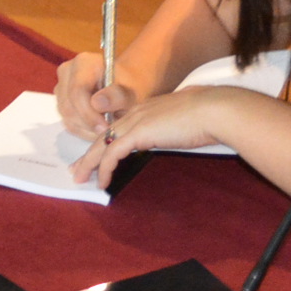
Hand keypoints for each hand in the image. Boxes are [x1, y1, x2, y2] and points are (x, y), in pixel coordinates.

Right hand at [53, 50, 136, 140]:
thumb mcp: (130, 91)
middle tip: (109, 131)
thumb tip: (97, 104)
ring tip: (106, 127)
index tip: (105, 127)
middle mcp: (67, 72)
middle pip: (68, 106)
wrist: (124, 84)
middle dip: (89, 123)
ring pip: (66, 116)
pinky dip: (83, 129)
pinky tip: (98, 127)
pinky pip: (67, 121)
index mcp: (84, 63)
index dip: (89, 114)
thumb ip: (117, 96)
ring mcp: (61, 86)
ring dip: (86, 128)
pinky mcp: (61, 100)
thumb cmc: (128, 86)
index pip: (77, 91)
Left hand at [68, 87, 238, 188]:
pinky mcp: (138, 133)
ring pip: (103, 144)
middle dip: (88, 154)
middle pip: (104, 135)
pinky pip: (113, 154)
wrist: (214, 110)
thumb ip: (171, 128)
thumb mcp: (183, 122)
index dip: (105, 142)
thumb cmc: (207, 116)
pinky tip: (104, 181)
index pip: (118, 127)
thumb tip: (173, 136)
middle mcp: (136, 113)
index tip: (98, 156)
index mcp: (146, 109)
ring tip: (81, 179)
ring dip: (89, 163)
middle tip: (77, 169)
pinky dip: (105, 168)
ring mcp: (135, 121)